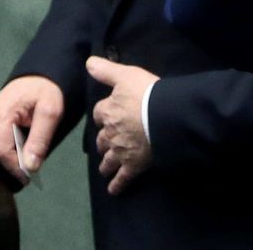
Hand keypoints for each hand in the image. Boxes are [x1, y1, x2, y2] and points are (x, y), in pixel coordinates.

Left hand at [86, 56, 158, 194]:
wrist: (164, 116)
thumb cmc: (147, 93)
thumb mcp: (126, 75)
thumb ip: (107, 70)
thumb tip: (88, 62)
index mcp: (108, 111)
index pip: (99, 113)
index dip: (103, 114)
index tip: (105, 116)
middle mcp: (110, 133)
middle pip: (101, 140)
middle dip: (102, 143)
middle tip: (105, 145)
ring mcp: (121, 151)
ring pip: (108, 160)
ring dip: (106, 164)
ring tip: (106, 168)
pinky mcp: (133, 165)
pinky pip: (122, 178)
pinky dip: (117, 184)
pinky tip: (114, 189)